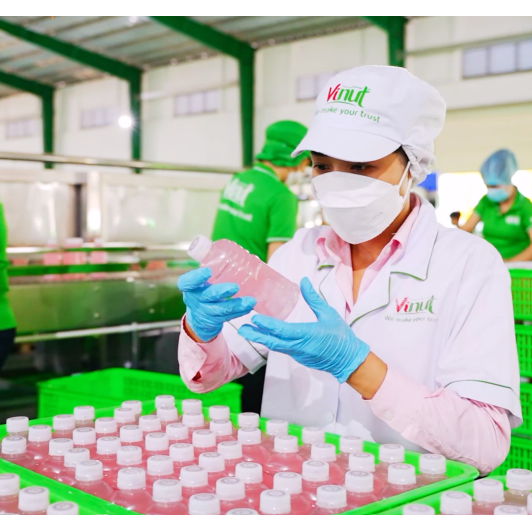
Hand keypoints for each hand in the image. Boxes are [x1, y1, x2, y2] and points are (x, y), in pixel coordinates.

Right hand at [177, 267, 255, 342]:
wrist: (199, 318)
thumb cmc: (204, 290)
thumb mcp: (201, 280)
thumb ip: (211, 267)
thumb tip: (234, 251)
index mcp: (190, 287)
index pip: (187, 282)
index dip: (196, 277)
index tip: (208, 271)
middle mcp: (195, 300)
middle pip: (207, 296)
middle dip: (221, 292)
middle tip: (235, 287)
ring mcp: (205, 312)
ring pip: (221, 310)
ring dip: (236, 305)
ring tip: (250, 300)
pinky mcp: (215, 321)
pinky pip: (228, 317)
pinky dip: (240, 312)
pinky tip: (249, 306)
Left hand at [238, 277, 369, 382]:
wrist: (349, 360)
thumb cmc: (341, 336)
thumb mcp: (329, 314)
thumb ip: (313, 298)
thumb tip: (303, 281)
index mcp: (308, 335)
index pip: (283, 330)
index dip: (268, 325)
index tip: (255, 318)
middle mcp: (300, 347)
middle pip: (273, 341)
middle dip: (256, 335)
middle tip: (241, 329)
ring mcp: (298, 354)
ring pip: (275, 346)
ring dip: (261, 339)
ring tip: (246, 332)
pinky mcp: (298, 357)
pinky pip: (281, 349)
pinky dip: (270, 342)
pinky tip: (262, 336)